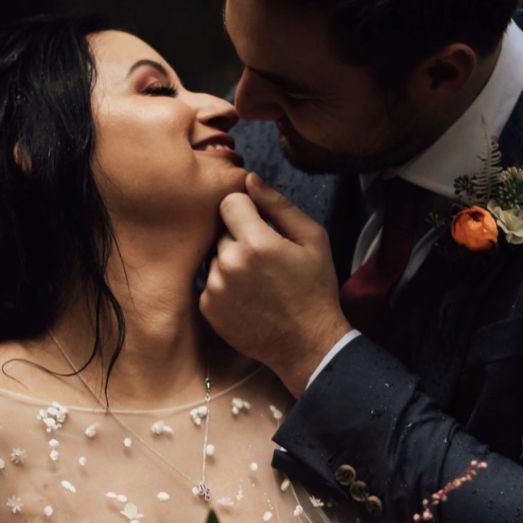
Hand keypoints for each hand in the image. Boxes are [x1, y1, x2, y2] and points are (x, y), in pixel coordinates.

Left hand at [200, 173, 351, 394]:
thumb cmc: (315, 289)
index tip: (262, 224)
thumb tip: (249, 178)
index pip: (229, 202)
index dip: (247, 209)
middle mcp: (229, 264)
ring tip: (257, 280)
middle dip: (240, 236)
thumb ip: (279, 205)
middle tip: (265, 258)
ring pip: (214, 255)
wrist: (307, 344)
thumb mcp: (312, 239)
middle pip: (221, 229)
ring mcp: (215, 288)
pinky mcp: (208, 308)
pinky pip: (209, 281)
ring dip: (230, 260)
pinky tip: (248, 297)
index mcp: (256, 243)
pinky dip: (224, 284)